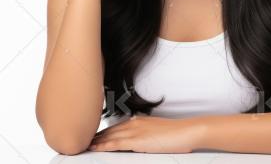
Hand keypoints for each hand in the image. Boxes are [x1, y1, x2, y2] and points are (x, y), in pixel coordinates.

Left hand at [88, 115, 203, 152]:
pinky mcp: (137, 140)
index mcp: (138, 121)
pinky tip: (95, 148)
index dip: (103, 132)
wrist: (186, 131)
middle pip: (109, 130)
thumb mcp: (157, 131)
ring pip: (109, 136)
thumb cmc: (176, 134)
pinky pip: (116, 143)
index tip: (93, 136)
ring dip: (96, 141)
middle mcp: (133, 123)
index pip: (116, 127)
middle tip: (83, 140)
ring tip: (84, 145)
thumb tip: (140, 140)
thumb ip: (145, 134)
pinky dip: (103, 145)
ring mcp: (135, 131)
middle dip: (96, 136)